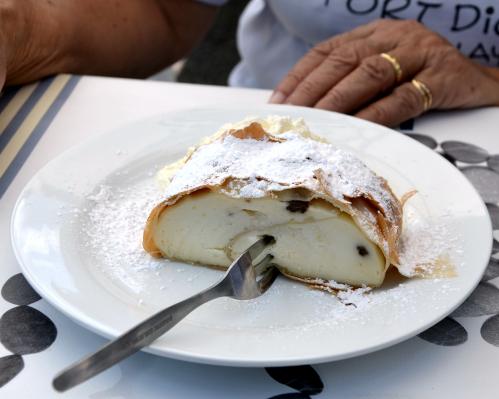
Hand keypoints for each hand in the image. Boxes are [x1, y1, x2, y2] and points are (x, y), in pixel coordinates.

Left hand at [269, 19, 498, 126]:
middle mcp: (394, 36)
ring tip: (316, 121)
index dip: (299, 75)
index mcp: (375, 33)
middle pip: (343, 60)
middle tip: (291, 115)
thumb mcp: (384, 69)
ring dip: (338, 100)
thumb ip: (351, 80)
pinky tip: (356, 129)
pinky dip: (376, 115)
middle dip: (311, 89)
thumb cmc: (420, 78)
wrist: (477, 81)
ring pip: (370, 74)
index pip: (327, 51)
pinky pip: (403, 98)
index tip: (278, 100)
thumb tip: (306, 107)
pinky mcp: (442, 78)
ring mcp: (420, 54)